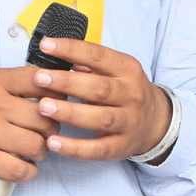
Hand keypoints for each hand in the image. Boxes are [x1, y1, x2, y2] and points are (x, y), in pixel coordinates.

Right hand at [0, 68, 64, 182]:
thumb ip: (16, 82)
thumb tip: (52, 86)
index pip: (43, 82)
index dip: (58, 94)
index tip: (59, 102)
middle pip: (46, 118)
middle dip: (52, 128)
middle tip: (45, 131)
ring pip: (37, 146)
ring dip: (42, 151)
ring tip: (33, 149)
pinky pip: (20, 170)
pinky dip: (28, 172)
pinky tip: (23, 166)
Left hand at [31, 38, 172, 162]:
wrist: (155, 122)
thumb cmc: (125, 91)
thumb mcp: (116, 71)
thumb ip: (89, 64)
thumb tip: (57, 56)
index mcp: (127, 69)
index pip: (98, 55)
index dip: (71, 49)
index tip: (46, 46)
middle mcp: (131, 94)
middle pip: (99, 88)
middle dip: (67, 82)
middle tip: (39, 78)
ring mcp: (129, 121)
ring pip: (99, 118)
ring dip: (69, 113)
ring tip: (43, 107)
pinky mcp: (122, 146)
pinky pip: (98, 149)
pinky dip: (75, 148)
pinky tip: (53, 142)